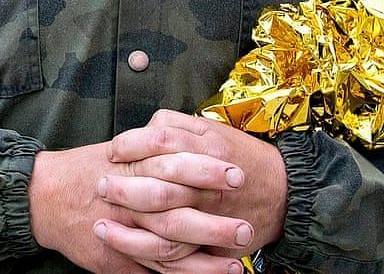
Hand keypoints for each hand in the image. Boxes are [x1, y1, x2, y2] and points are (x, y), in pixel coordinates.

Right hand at [28, 140, 247, 272]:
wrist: (45, 197)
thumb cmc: (86, 170)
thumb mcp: (117, 150)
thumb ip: (150, 148)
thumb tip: (189, 137)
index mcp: (130, 168)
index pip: (171, 165)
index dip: (204, 168)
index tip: (234, 168)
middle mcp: (129, 201)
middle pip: (175, 207)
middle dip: (212, 213)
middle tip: (246, 216)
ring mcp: (126, 233)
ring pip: (172, 245)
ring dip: (208, 250)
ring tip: (243, 252)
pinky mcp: (121, 258)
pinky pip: (159, 270)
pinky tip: (217, 272)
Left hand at [94, 111, 286, 272]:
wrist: (284, 191)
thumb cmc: (243, 155)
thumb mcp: (212, 129)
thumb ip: (177, 126)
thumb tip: (143, 129)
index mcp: (206, 149)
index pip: (159, 142)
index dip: (130, 145)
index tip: (112, 151)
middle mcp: (207, 186)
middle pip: (158, 188)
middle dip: (124, 190)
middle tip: (99, 186)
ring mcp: (211, 219)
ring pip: (165, 231)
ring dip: (130, 231)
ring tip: (102, 227)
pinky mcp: (213, 245)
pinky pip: (180, 258)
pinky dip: (153, 258)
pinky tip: (129, 253)